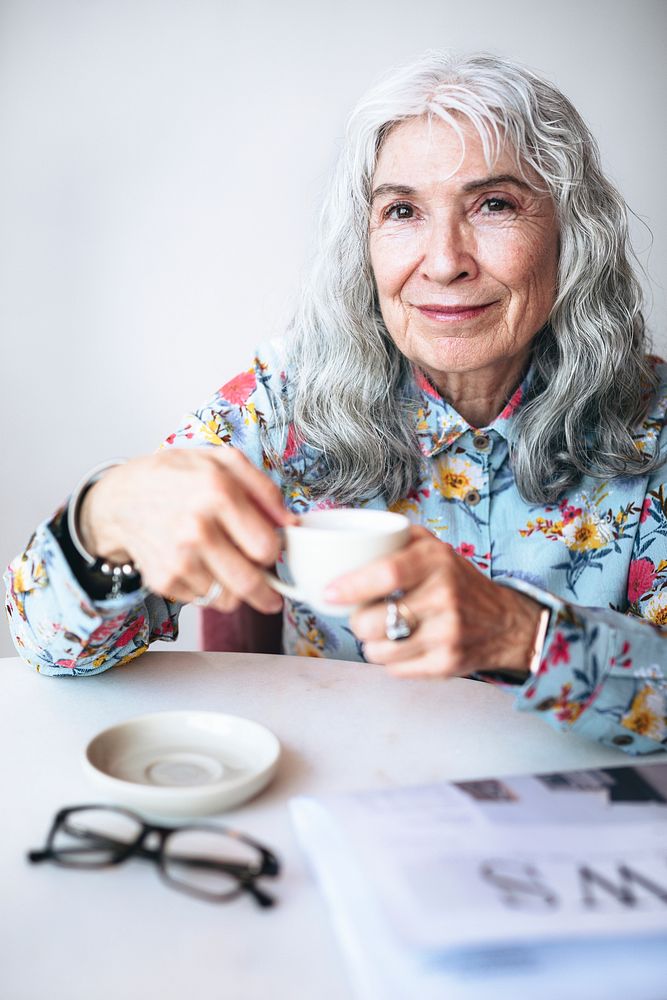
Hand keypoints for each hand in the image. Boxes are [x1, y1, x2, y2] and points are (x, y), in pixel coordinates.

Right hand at [79, 448, 297, 612]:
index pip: (267, 547)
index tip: (268, 548)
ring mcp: (178, 558)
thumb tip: (291, 523)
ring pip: (229, 599)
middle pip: (251, 582)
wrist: (121, 498)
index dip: (273, 550)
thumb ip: (264, 489)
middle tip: (270, 589)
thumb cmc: (176, 477)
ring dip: (234, 588)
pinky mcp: (163, 581)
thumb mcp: (222, 461)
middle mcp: (196, 529)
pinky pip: (204, 601)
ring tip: (223, 565)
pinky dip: (208, 589)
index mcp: (217, 493)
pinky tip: (199, 565)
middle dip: (267, 590)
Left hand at [326, 526, 541, 677]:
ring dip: (371, 643)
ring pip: (379, 651)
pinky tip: (404, 646)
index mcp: (436, 561)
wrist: (506, 622)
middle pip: (374, 621)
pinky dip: (391, 660)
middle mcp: (444, 596)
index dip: (352, 586)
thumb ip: (394, 539)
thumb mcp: (434, 548)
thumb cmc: (457, 581)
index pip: (387, 574)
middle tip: (362, 615)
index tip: (329, 592)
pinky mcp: (447, 664)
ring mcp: (447, 634)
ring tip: (385, 631)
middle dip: (357, 622)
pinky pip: (396, 670)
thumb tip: (343, 543)